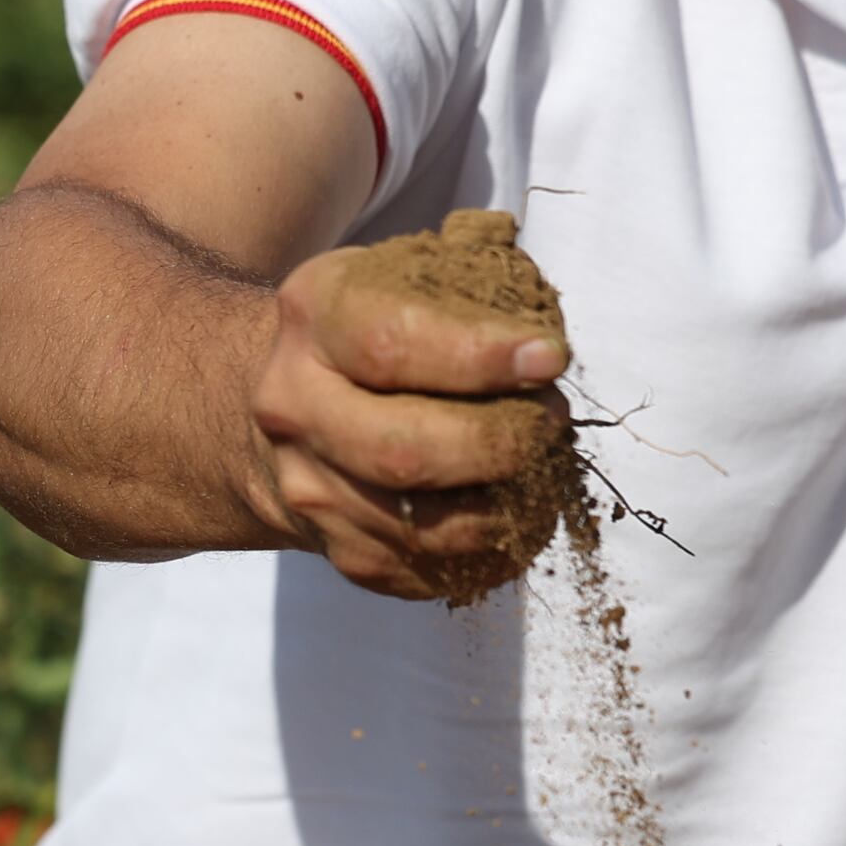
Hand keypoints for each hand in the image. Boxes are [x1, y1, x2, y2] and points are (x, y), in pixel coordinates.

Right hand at [246, 248, 573, 601]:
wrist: (296, 410)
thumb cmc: (381, 328)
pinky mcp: (339, 552)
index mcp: (315, 318)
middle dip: (500, 444)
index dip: (480, 358)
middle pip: (404, 454)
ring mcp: (310, 490)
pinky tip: (521, 512)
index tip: (550, 359)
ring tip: (543, 468)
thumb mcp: (410, 274)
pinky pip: (433, 572)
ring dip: (508, 505)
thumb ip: (476, 279)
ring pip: (425, 529)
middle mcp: (294, 408)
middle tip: (551, 421)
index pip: (393, 346)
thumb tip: (542, 324)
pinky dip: (494, 550)